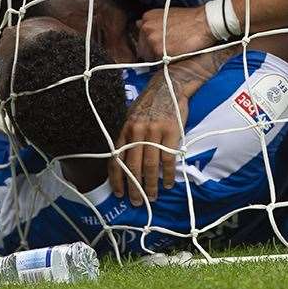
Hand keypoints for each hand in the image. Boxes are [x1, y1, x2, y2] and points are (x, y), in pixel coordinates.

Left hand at [108, 71, 191, 204]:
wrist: (169, 86)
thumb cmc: (149, 105)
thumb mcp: (132, 118)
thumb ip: (128, 138)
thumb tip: (124, 163)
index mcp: (125, 130)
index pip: (116, 159)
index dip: (117, 179)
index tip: (119, 193)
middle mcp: (137, 132)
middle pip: (133, 167)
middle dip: (134, 188)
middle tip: (137, 202)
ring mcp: (154, 132)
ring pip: (150, 165)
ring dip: (151, 185)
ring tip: (153, 197)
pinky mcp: (171, 131)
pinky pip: (168, 158)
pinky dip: (168, 174)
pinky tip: (168, 183)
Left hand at [136, 6, 216, 60]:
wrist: (204, 23)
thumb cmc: (191, 19)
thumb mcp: (168, 14)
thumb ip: (154, 22)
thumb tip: (142, 26)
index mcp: (147, 18)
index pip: (141, 36)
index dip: (150, 43)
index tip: (157, 45)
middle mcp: (146, 28)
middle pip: (142, 48)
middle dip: (153, 51)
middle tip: (167, 49)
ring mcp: (151, 40)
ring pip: (149, 57)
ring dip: (159, 57)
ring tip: (173, 51)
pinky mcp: (158, 52)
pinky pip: (157, 63)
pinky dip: (165, 62)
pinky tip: (175, 54)